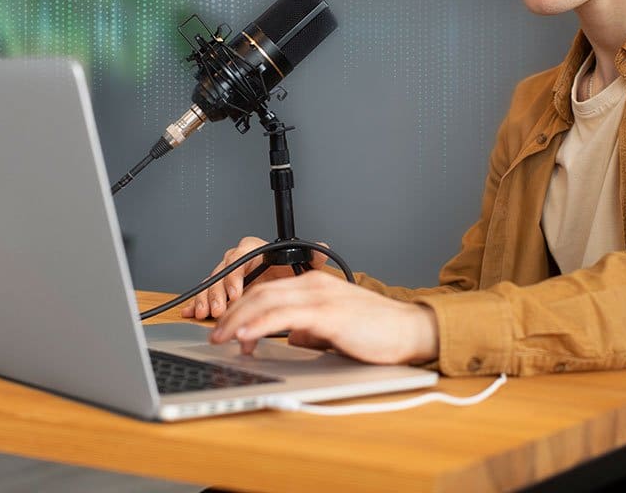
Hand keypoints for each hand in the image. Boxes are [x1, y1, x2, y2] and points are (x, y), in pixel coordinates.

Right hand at [180, 236, 329, 320]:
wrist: (287, 290)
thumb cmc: (290, 273)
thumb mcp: (303, 265)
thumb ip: (313, 256)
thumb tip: (322, 248)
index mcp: (255, 250)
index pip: (240, 254)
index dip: (235, 274)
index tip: (236, 292)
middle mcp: (239, 262)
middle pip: (222, 271)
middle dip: (218, 292)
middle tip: (220, 309)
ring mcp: (228, 278)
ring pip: (212, 284)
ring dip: (207, 299)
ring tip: (206, 314)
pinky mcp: (221, 293)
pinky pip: (206, 296)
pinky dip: (197, 304)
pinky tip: (191, 313)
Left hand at [210, 271, 439, 365]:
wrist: (410, 332)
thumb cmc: (378, 332)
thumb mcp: (334, 328)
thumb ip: (311, 330)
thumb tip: (293, 339)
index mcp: (314, 286)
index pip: (266, 291)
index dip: (242, 309)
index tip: (228, 330)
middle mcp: (314, 285)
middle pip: (259, 293)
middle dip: (232, 314)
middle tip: (215, 335)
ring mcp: (321, 297)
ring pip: (266, 301)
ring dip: (238, 320)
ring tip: (221, 337)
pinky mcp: (328, 314)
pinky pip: (284, 317)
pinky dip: (260, 325)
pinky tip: (245, 335)